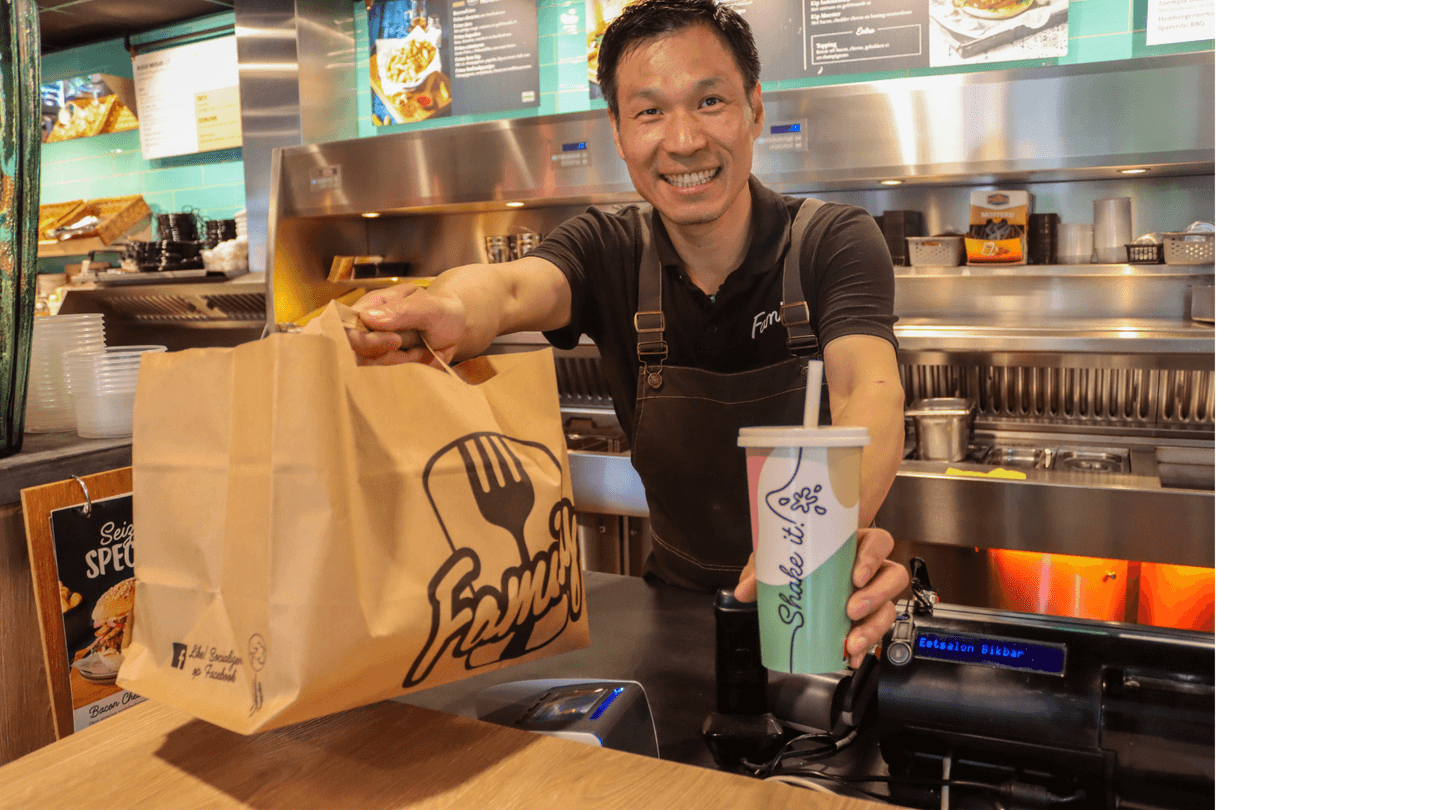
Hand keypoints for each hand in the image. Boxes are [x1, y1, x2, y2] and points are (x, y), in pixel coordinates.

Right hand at [347, 284, 467, 367]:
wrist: (456, 327)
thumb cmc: (440, 310)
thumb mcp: (429, 306)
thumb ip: (401, 311)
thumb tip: (367, 318)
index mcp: (370, 307)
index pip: (347, 328)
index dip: (365, 341)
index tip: (396, 340)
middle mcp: (368, 330)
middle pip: (358, 356)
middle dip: (391, 356)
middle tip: (417, 347)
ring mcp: (377, 352)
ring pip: (375, 371)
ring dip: (406, 364)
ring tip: (425, 349)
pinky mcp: (390, 368)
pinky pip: (395, 379)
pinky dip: (417, 370)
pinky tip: (430, 356)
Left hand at [733, 527, 907, 668]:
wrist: (798, 585)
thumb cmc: (800, 561)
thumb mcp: (780, 559)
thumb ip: (761, 570)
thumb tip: (745, 590)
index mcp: (855, 545)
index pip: (880, 542)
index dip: (874, 557)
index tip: (856, 575)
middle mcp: (871, 570)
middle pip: (894, 577)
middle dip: (877, 595)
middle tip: (852, 610)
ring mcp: (873, 595)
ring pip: (889, 608)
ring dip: (873, 626)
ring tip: (851, 640)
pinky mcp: (868, 619)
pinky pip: (877, 633)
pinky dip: (866, 647)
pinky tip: (852, 656)